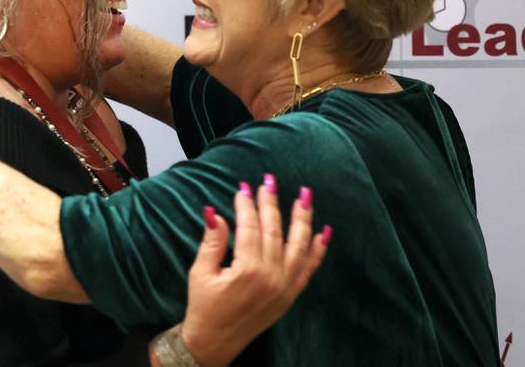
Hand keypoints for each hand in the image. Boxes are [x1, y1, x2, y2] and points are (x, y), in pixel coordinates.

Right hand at [181, 178, 330, 366]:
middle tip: (269, 180)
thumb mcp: (201, 273)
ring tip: (305, 195)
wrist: (214, 343)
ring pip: (298, 245)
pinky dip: (318, 250)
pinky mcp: (290, 295)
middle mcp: (271, 277)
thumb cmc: (204, 307)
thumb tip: (214, 212)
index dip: (247, 205)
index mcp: (247, 270)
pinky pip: (309, 269)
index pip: (250, 227)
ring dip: (302, 218)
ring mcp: (284, 286)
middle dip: (271, 203)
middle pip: (274, 230)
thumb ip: (212, 241)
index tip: (244, 187)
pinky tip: (324, 231)